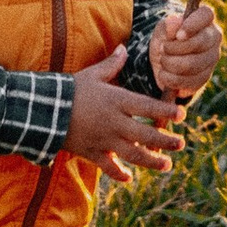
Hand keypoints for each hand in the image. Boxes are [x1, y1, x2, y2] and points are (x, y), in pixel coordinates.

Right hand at [67, 42, 183, 181]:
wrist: (44, 110)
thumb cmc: (70, 89)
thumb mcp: (92, 75)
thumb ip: (111, 65)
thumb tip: (123, 48)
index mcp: (116, 101)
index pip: (147, 107)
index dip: (166, 111)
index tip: (182, 115)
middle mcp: (114, 122)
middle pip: (146, 135)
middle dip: (165, 141)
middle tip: (181, 144)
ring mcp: (104, 139)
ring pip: (132, 155)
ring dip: (151, 161)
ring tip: (167, 165)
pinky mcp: (91, 152)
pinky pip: (108, 167)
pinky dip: (119, 174)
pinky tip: (129, 178)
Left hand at [149, 0, 220, 99]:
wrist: (164, 63)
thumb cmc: (166, 40)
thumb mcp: (162, 31)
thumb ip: (167, 26)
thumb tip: (174, 21)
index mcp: (205, 20)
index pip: (206, 14)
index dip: (192, 24)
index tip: (178, 35)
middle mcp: (213, 37)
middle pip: (199, 43)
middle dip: (174, 48)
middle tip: (162, 49)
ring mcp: (212, 58)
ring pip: (192, 64)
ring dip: (170, 64)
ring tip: (163, 61)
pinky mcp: (205, 77)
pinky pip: (188, 81)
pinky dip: (171, 79)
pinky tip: (165, 74)